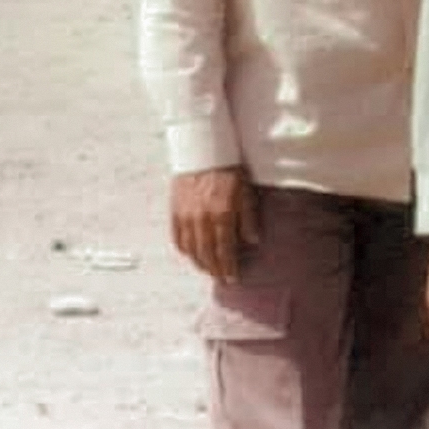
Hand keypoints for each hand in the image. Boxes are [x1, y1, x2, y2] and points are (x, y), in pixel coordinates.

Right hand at [168, 167, 257, 281]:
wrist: (205, 149)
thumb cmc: (229, 168)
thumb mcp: (247, 191)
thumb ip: (248, 218)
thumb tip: (252, 241)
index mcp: (221, 214)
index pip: (225, 250)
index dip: (229, 267)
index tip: (233, 278)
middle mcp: (201, 218)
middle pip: (206, 254)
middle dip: (215, 270)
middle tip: (221, 278)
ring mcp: (186, 215)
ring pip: (191, 249)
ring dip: (200, 262)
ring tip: (209, 269)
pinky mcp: (175, 210)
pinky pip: (178, 237)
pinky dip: (185, 249)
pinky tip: (192, 254)